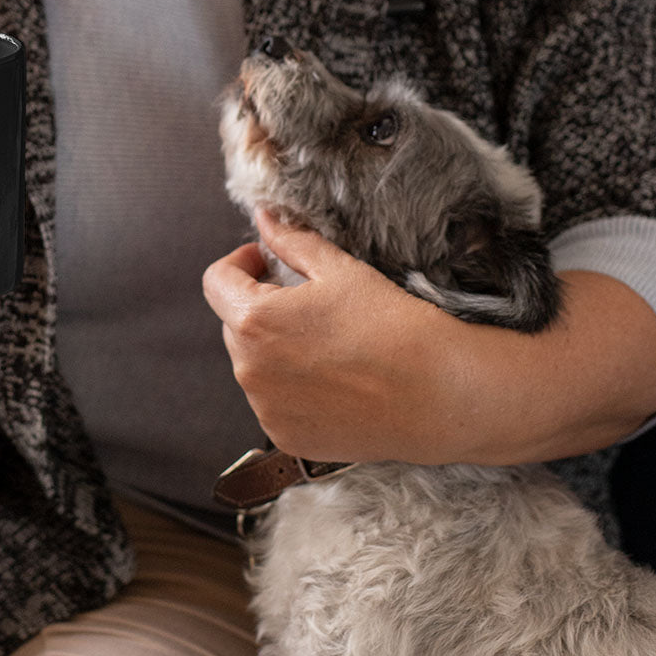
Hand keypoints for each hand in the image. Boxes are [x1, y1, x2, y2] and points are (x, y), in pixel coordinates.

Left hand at [203, 210, 477, 464]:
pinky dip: (289, 386)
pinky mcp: (285, 437)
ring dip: (273, 347)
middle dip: (260, 305)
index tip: (266, 261)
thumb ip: (291, 241)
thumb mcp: (339, 270)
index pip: (216, 282)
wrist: (440, 395)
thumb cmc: (392, 326)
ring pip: (252, 363)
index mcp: (254, 320)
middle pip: (234, 323)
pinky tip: (332, 379)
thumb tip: (263, 218)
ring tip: (325, 343)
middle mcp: (249, 369)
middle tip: (307, 302)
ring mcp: (265, 409)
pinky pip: (271, 401)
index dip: (239, 263)